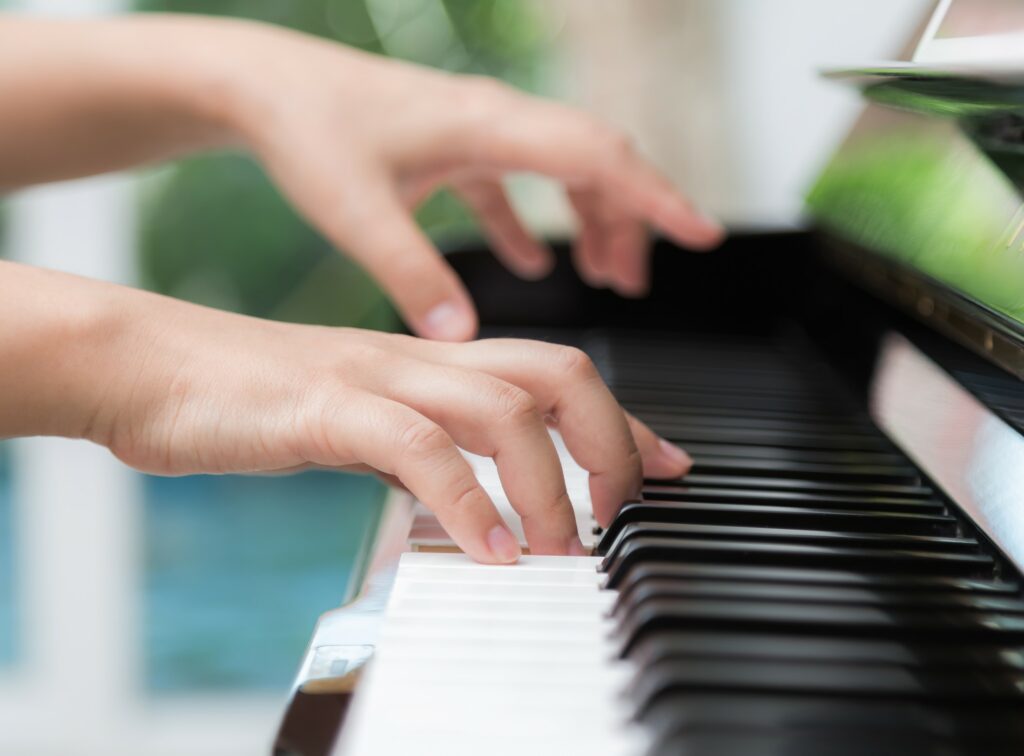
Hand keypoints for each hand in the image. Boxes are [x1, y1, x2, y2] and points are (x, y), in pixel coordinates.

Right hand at [18, 269, 691, 562]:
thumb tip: (476, 503)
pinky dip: (468, 501)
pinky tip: (489, 551)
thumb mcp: (360, 424)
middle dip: (612, 440)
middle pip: (554, 373)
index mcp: (431, 363)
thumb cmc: (254, 399)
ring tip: (564, 551)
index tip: (670, 466)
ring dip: (549, 485)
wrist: (151, 366)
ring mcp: (376, 378)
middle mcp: (418, 361)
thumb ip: (423, 451)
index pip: (552, 377)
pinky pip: (419, 448)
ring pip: (501, 409)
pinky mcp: (327, 407)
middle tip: (625, 512)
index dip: (623, 422)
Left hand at [218, 23, 723, 339]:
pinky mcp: (453, 144)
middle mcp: (494, 120)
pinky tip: (534, 263)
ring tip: (605, 276)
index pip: (596, 154)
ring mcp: (476, 129)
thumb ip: (409, 274)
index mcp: (487, 126)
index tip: (702, 234)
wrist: (261, 82)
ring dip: (591, 219)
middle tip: (639, 281)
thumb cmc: (305, 130)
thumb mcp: (357, 211)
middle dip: (630, 217)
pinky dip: (534, 222)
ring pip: (563, 168)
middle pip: (594, 161)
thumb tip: (460, 335)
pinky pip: (515, 181)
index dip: (655, 196)